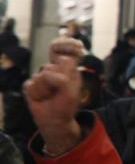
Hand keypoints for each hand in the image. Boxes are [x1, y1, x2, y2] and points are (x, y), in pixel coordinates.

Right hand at [24, 37, 86, 155]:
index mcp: (68, 68)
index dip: (67, 44)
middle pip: (50, 66)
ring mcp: (41, 77)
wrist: (55, 120)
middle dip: (55, 80)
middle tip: (59, 91)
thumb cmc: (66, 104)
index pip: (66, 52)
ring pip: (41, 76)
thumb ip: (64, 77)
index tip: (74, 44)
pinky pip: (31, 85)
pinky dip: (37, 94)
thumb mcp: (71, 90)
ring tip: (51, 96)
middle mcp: (54, 70)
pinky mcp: (31, 85)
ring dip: (47, 89)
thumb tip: (49, 69)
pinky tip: (41, 98)